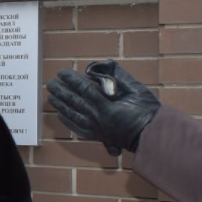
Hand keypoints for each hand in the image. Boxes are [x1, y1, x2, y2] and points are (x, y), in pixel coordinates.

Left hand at [46, 60, 160, 154]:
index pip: (83, 89)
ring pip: (73, 115)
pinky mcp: (98, 136)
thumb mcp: (136, 89)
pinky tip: (60, 115)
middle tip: (50, 83)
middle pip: (74, 101)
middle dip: (61, 91)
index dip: (71, 79)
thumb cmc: (147, 111)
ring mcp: (96, 128)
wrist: (151, 135)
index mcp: (106, 106)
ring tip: (51, 97)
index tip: (62, 72)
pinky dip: (67, 121)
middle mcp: (97, 118)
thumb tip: (106, 65)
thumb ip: (120, 76)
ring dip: (60, 104)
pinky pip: (78, 128)